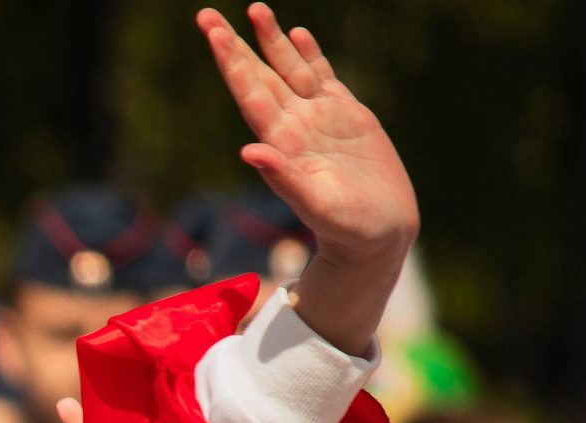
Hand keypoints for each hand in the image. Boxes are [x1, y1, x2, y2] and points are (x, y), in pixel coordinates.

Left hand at [196, 5, 416, 354]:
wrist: (378, 236)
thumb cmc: (348, 230)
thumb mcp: (316, 206)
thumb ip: (284, 178)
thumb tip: (248, 151)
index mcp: (283, 144)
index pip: (249, 93)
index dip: (231, 63)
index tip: (213, 33)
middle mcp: (295, 127)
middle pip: (259, 77)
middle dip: (235, 46)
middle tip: (207, 15)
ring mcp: (320, 119)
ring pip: (290, 70)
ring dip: (271, 41)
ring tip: (255, 9)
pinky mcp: (348, 117)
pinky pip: (322, 78)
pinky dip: (309, 55)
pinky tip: (296, 35)